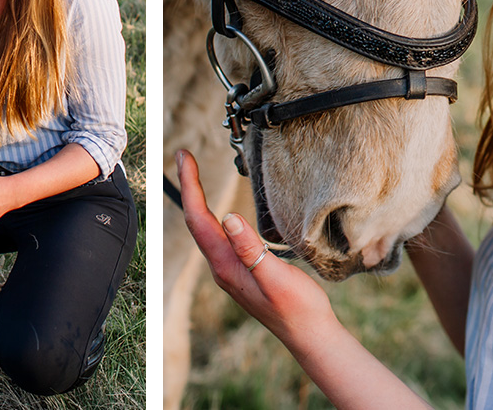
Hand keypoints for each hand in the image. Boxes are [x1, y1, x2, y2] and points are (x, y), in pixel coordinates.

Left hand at [176, 149, 335, 346]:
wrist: (308, 335)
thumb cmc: (298, 309)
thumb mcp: (277, 278)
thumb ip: (252, 250)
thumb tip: (229, 218)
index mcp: (226, 266)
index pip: (199, 219)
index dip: (191, 185)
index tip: (184, 158)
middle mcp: (222, 267)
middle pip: (197, 221)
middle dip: (190, 187)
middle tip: (184, 157)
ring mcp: (231, 269)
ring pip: (206, 229)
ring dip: (199, 200)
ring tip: (194, 175)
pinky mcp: (242, 269)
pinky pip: (219, 237)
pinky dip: (214, 215)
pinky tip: (220, 211)